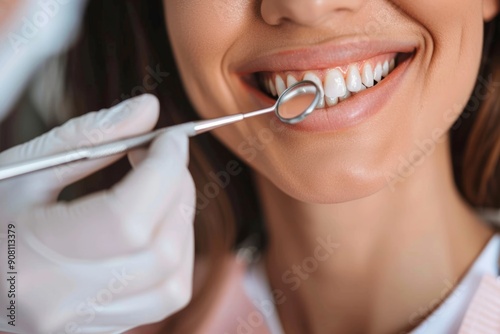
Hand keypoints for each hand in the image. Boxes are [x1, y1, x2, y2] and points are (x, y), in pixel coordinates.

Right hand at [0, 95, 195, 332]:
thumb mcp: (22, 169)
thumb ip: (89, 137)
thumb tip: (150, 110)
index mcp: (29, 258)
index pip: (127, 218)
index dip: (164, 170)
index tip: (171, 138)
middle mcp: (61, 303)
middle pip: (161, 250)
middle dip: (178, 191)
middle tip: (164, 158)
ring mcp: (80, 325)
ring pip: (173, 284)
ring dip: (182, 226)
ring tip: (161, 191)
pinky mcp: (94, 329)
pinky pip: (162, 299)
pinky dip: (174, 256)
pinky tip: (154, 227)